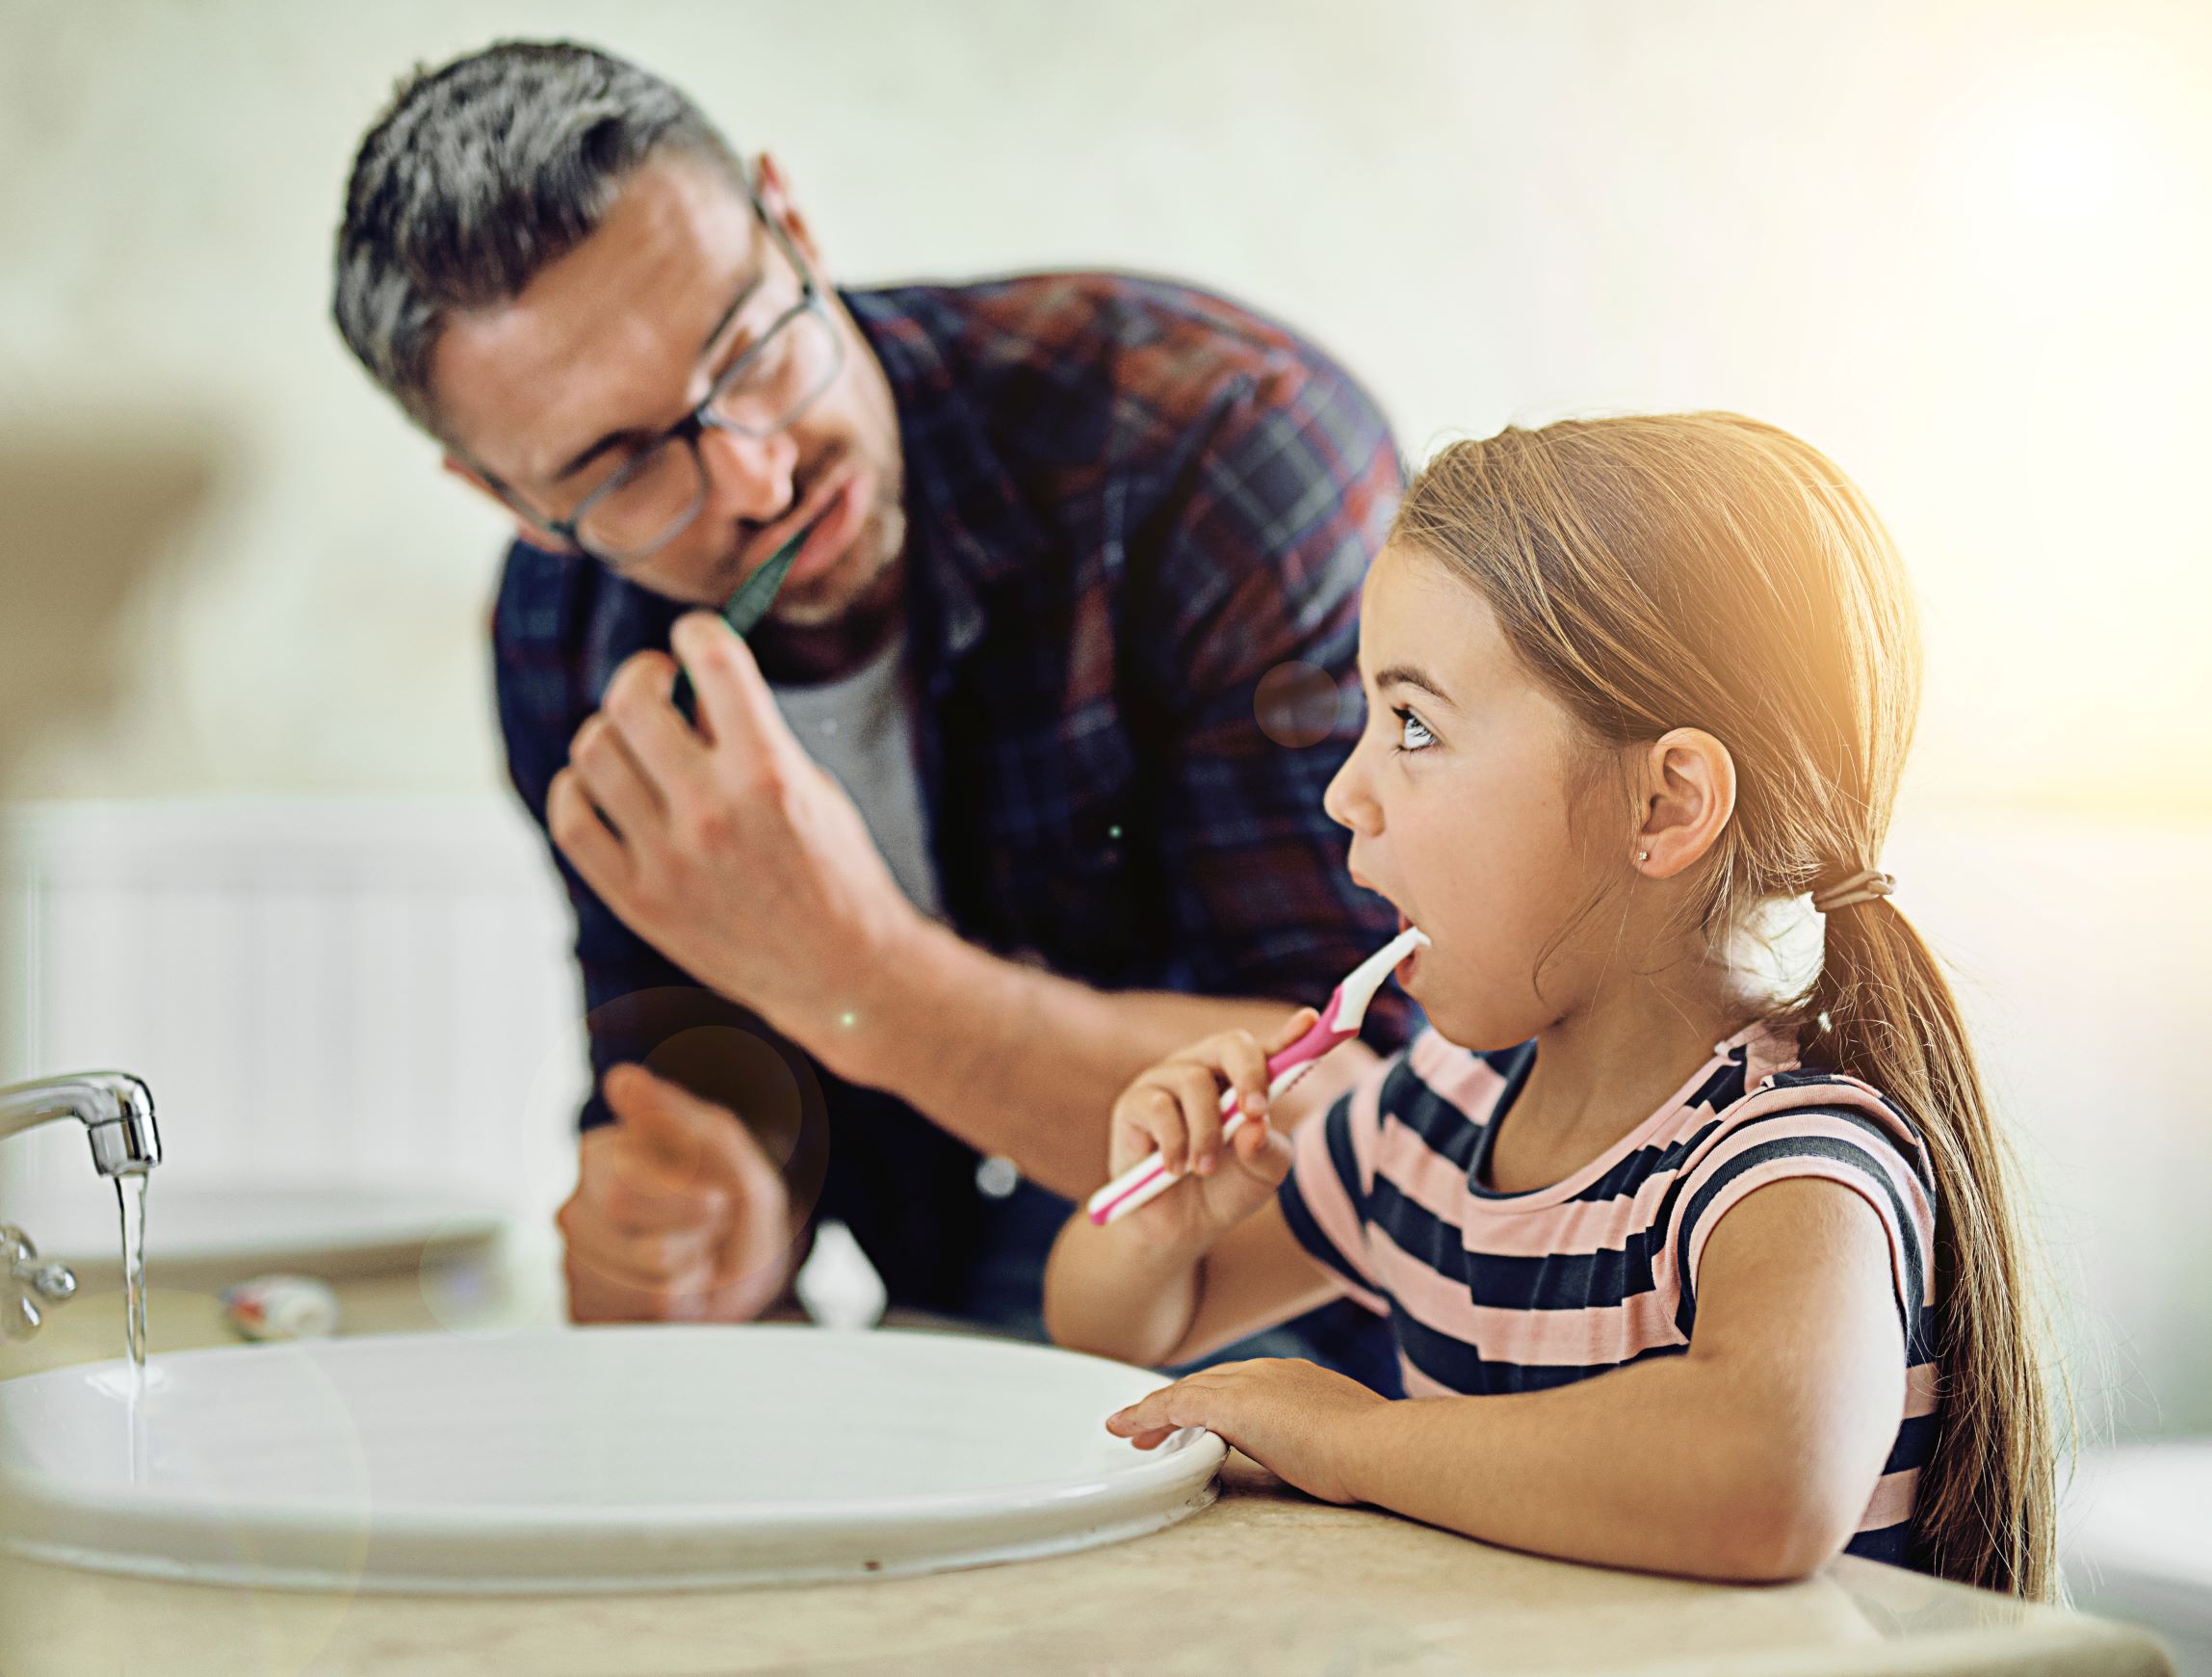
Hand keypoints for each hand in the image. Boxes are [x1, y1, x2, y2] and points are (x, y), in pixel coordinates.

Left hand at [545, 612, 919, 1068]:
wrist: (840, 974)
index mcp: (768, 772)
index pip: (711, 658)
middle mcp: (711, 811)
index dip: (695, 632)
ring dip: (610, 732)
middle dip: (643, 676)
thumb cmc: (834, 872)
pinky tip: (604, 787)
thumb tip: (685, 691)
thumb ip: (748, 738)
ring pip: (591, 752)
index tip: (692, 637)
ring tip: (636, 745)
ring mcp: (666, 859)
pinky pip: (570, 818)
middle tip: (658, 686)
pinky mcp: (636, 899)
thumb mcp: (811, 787)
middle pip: (631, 698)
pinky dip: (577, 788)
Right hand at [556, 1063, 796, 1321]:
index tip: (716, 1197)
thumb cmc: (732, 1201)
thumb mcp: (728, 1150)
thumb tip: (622, 1079)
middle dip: (695, 1234)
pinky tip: (677, 1290)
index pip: (624, 1186)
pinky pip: (645, 1321)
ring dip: (696, 1274)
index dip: (687, 1200)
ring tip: (694, 1259)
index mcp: (599, 1154)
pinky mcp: (585, 1311)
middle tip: (710, 1228)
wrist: (745, 1270)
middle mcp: (574, 1206)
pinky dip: (682, 1308)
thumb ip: (679, 1116)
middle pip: (630, 1236)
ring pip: (648, 1285)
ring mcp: (574, 1263)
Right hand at [1105, 1008, 1313, 1249]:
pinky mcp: (1133, 1104)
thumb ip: (1267, 1149)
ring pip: (1193, 1081)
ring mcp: (1166, 1083)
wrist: (1178, 1230)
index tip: (1310, 1022)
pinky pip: (1158, 1107)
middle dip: (1249, 1074)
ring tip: (1205, 1169)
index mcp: (1242, 1081)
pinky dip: (1174, 1143)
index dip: (1291, 1035)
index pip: (1269, 1051)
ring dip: (1206, 1132)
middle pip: (1230, 1044)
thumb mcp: (1262, 1175)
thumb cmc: (1226, 1190)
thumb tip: (1254, 1125)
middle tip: (1255, 1113)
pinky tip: (1175, 1170)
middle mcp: (1205, 1071)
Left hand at [1105, 1357, 1387, 1504]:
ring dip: (1156, 1410)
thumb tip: (1334, 1452)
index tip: (1204, 1419)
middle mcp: (1269, 1372)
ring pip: (1186, 1391)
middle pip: (1208, 1382)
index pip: (1243, 1383)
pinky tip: (1126, 1428)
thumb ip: (1328, 1434)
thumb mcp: (1347, 1435)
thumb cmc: (1376, 1451)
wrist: (1379, 1444)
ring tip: (1131, 1429)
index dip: (1215, 1398)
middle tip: (1153, 1426)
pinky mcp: (1229, 1406)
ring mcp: (1249, 1385)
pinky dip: (1146, 1415)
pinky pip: (1173, 1405)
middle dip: (1179, 1402)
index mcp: (1297, 1378)